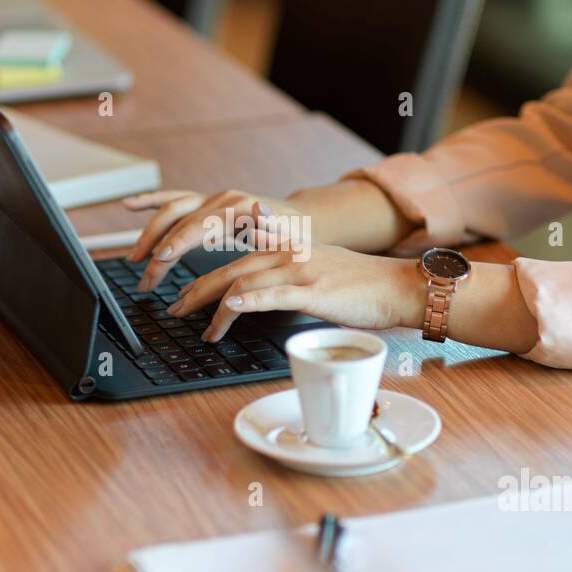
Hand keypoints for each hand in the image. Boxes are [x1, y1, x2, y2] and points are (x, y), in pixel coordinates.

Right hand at [123, 189, 303, 291]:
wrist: (300, 219)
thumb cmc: (295, 235)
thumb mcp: (288, 238)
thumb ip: (271, 228)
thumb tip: (257, 214)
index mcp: (240, 207)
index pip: (201, 223)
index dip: (180, 240)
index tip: (163, 257)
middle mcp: (221, 199)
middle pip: (180, 221)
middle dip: (159, 250)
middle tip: (147, 280)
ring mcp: (210, 199)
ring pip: (171, 211)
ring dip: (149, 234)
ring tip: (135, 258)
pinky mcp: (204, 203)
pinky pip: (173, 200)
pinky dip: (150, 201)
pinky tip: (130, 205)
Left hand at [165, 243, 425, 342]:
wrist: (396, 286)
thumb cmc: (361, 286)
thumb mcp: (319, 270)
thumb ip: (289, 276)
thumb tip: (265, 293)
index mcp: (287, 248)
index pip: (235, 259)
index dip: (205, 276)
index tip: (184, 295)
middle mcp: (288, 252)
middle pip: (229, 269)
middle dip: (196, 291)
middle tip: (175, 310)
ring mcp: (299, 269)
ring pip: (243, 281)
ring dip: (212, 304)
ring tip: (196, 324)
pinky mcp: (312, 290)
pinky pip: (271, 294)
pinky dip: (245, 300)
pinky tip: (227, 308)